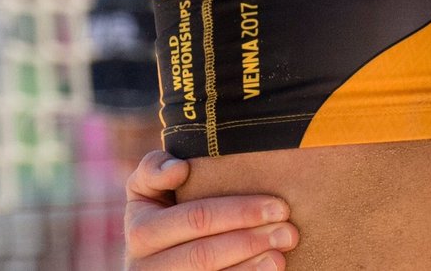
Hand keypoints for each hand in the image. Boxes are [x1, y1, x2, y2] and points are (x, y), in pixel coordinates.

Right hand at [125, 150, 297, 270]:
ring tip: (282, 254)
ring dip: (250, 266)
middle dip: (252, 240)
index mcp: (139, 230)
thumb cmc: (162, 208)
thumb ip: (154, 169)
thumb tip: (178, 169)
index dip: (239, 212)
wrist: (151, 256)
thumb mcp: (147, 188)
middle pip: (204, 254)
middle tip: (290, 231)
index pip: (196, 218)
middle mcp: (142, 265)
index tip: (278, 206)